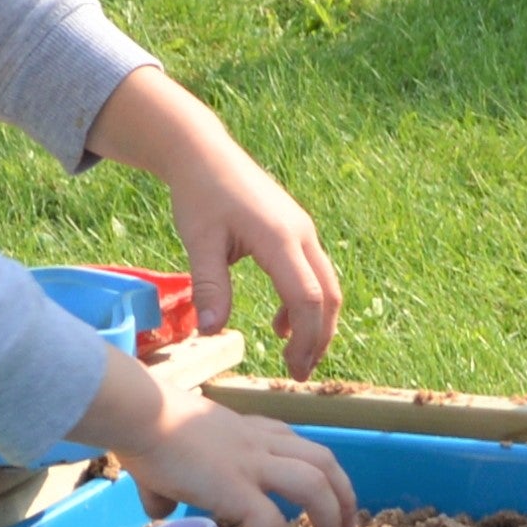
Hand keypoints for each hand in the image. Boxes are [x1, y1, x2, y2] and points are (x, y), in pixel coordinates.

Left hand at [88, 67, 341, 373]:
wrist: (204, 153)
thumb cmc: (199, 195)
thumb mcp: (199, 242)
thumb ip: (210, 286)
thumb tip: (212, 332)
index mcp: (279, 238)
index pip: (306, 298)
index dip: (305, 338)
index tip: (291, 370)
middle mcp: (300, 234)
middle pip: (327, 295)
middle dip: (319, 338)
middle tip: (300, 373)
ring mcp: (302, 231)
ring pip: (326, 285)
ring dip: (316, 323)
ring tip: (295, 356)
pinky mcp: (295, 230)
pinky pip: (313, 273)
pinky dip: (305, 304)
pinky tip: (281, 325)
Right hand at [94, 364, 359, 526]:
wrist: (140, 415)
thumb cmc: (145, 429)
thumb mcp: (170, 453)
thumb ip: (169, 485)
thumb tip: (159, 508)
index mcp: (248, 432)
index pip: (298, 444)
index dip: (320, 472)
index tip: (326, 497)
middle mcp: (260, 444)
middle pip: (324, 462)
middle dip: (344, 498)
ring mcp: (252, 465)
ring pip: (315, 485)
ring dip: (330, 520)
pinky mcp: (237, 489)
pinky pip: (272, 525)